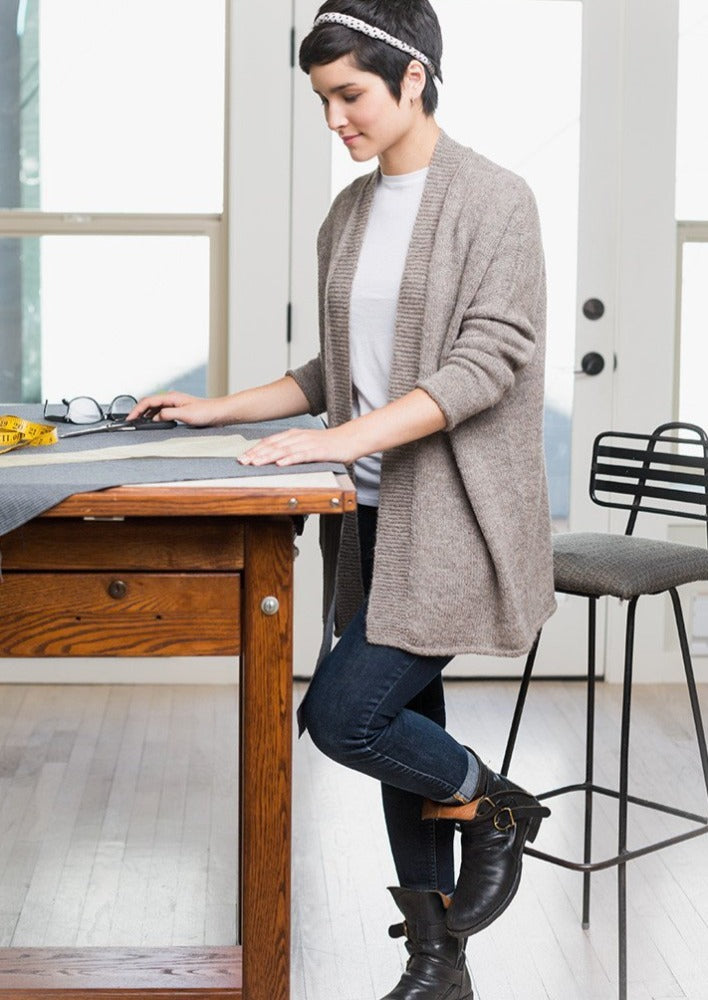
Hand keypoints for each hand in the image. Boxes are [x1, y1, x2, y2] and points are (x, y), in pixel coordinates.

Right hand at [126, 392, 226, 426]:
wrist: (219, 412)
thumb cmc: (206, 412)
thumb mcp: (186, 415)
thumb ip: (168, 414)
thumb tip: (155, 416)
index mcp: (171, 397)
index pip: (147, 401)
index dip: (136, 410)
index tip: (130, 418)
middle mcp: (171, 398)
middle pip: (148, 403)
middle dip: (138, 411)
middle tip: (131, 422)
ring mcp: (174, 404)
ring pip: (154, 407)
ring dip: (145, 414)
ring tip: (138, 423)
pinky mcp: (178, 409)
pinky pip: (161, 411)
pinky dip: (153, 416)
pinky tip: (153, 423)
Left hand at [239, 425, 358, 466]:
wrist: (351, 439)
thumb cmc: (329, 444)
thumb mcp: (306, 444)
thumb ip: (291, 449)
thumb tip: (275, 458)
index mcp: (294, 435)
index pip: (270, 442)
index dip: (255, 449)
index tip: (242, 457)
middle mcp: (298, 437)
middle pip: (273, 445)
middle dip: (256, 454)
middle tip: (242, 462)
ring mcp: (308, 443)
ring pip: (284, 450)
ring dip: (268, 457)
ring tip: (255, 463)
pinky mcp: (319, 451)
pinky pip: (302, 455)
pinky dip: (290, 459)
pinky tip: (280, 464)